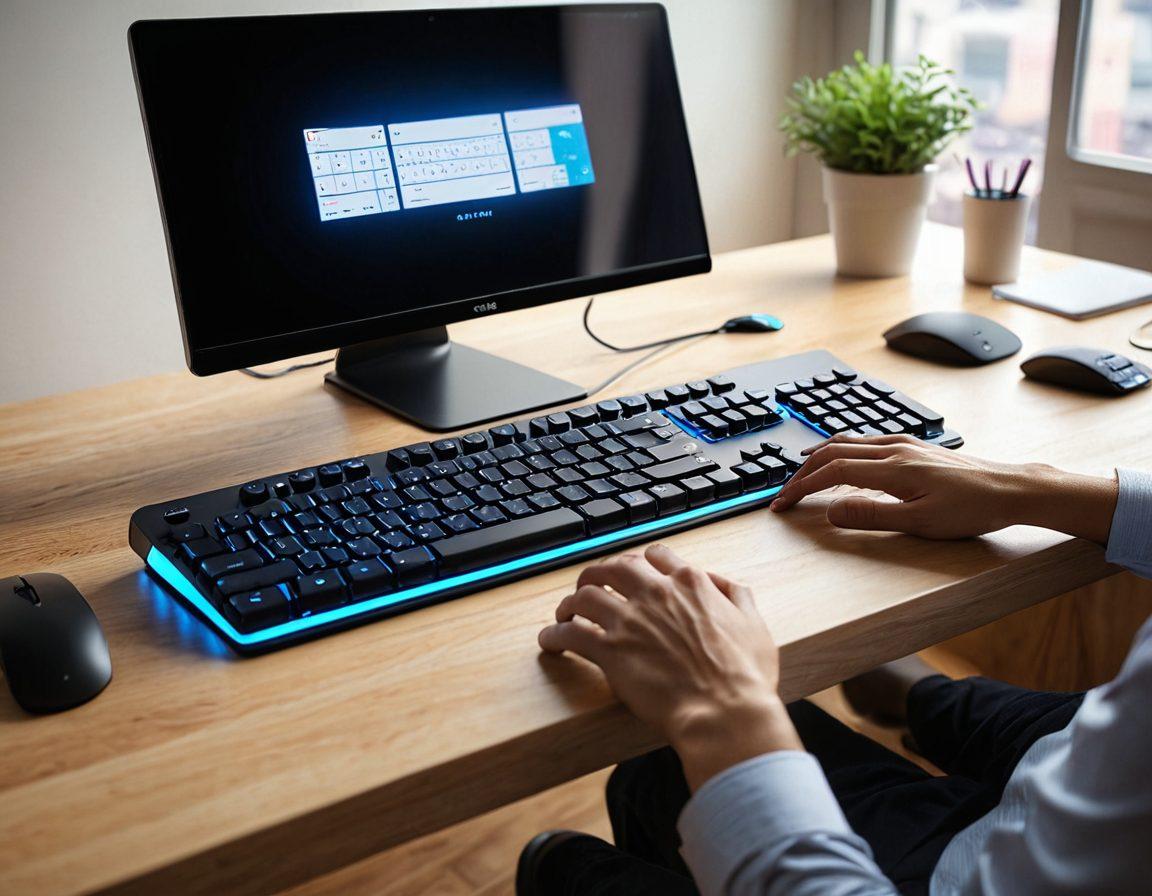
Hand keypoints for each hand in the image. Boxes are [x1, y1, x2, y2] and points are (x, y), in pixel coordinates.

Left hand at [539, 543, 800, 790]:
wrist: (724, 712)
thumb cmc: (744, 677)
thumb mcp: (754, 625)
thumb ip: (737, 596)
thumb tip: (721, 583)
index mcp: (690, 583)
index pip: (654, 556)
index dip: (639, 562)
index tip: (630, 573)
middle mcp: (656, 593)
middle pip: (613, 567)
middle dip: (598, 574)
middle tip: (589, 587)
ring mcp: (630, 620)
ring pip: (585, 595)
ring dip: (570, 603)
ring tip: (564, 614)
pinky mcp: (610, 651)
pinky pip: (570, 634)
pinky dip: (554, 636)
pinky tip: (550, 643)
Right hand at [770, 434, 1116, 543]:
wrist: (1013, 490)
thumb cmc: (973, 510)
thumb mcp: (921, 523)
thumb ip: (871, 516)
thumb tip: (830, 512)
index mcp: (892, 468)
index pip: (831, 472)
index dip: (801, 488)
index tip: (783, 504)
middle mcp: (895, 448)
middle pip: (832, 451)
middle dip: (802, 472)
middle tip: (785, 494)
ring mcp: (905, 444)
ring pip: (848, 442)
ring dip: (819, 457)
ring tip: (802, 474)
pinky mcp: (915, 447)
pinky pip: (865, 441)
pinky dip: (841, 451)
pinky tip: (843, 462)